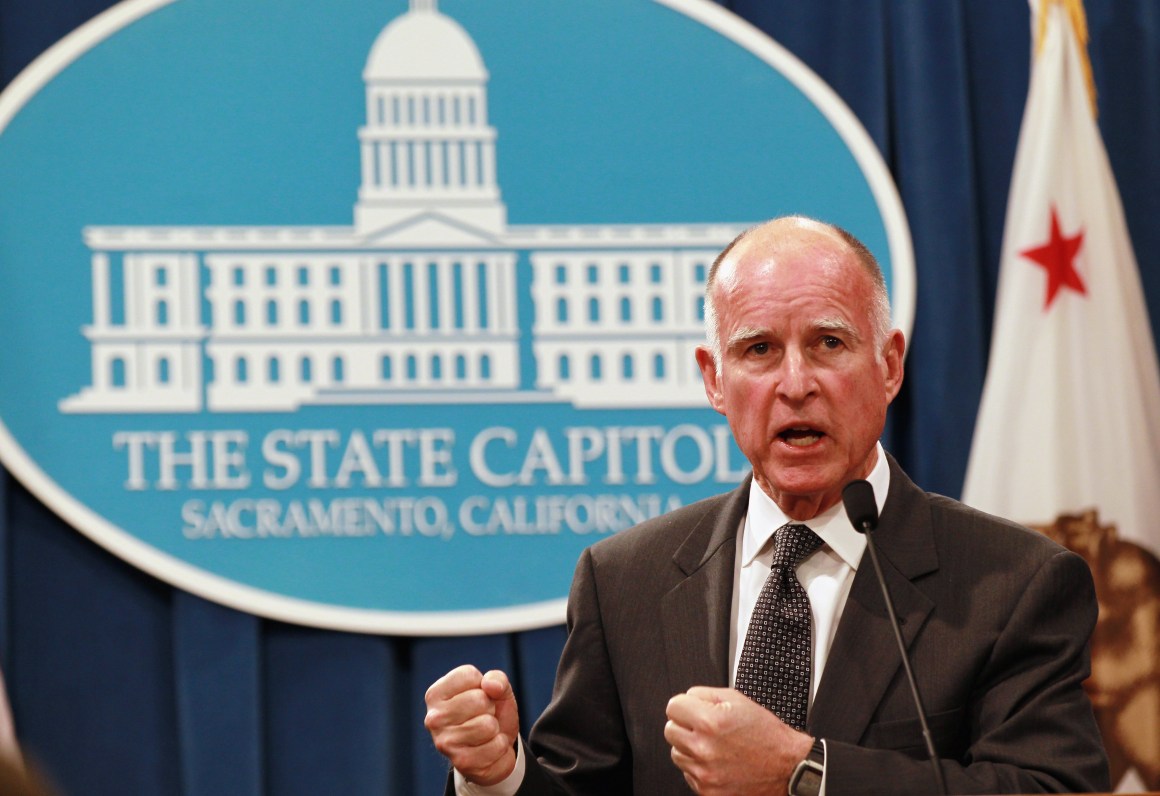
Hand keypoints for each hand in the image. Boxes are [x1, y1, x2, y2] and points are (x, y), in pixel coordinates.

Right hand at [424, 665, 520, 785]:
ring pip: (488, 724)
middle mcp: (434, 718)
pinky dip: (500, 746)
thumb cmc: (490, 714)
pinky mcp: (461, 762)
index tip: (479, 697)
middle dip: (490, 708)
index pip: (469, 675)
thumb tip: (490, 685)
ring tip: (485, 732)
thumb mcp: (497, 690)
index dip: (484, 685)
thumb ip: (497, 679)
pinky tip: (488, 748)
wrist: (494, 751)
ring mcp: (445, 742)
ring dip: (495, 728)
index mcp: (436, 694)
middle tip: (483, 717)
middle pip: (479, 699)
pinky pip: (496, 745)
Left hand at [665, 687, 812, 794]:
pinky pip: (688, 773)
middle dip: (685, 725)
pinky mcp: (707, 791)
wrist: (787, 768)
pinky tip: (718, 761)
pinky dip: (698, 767)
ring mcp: (704, 773)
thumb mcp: (737, 700)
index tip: (693, 709)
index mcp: (710, 722)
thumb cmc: (766, 734)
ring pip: (676, 753)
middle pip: (670, 730)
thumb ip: (704, 695)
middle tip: (705, 728)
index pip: (673, 707)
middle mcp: (704, 749)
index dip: (685, 705)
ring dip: (689, 747)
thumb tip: (685, 699)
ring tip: (714, 745)